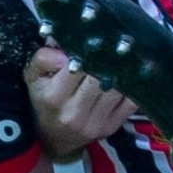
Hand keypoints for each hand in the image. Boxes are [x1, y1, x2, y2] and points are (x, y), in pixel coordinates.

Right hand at [24, 45, 137, 160]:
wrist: (55, 138)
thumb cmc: (45, 99)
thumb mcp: (34, 77)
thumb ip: (42, 58)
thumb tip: (64, 53)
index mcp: (53, 97)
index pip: (77, 67)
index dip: (89, 50)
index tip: (98, 35)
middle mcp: (75, 113)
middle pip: (102, 78)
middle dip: (110, 57)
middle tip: (119, 39)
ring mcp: (97, 122)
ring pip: (120, 88)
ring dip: (126, 68)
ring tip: (130, 49)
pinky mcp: (114, 125)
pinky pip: (133, 101)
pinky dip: (137, 83)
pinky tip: (139, 69)